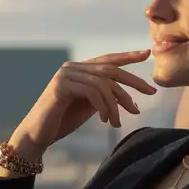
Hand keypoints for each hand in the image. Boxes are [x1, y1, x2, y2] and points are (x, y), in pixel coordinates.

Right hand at [7, 50, 156, 159]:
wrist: (37, 135)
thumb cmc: (61, 121)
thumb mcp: (88, 106)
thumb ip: (102, 95)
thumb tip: (125, 95)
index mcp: (78, 69)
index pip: (107, 59)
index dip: (128, 56)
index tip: (147, 54)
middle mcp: (71, 67)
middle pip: (110, 69)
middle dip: (133, 81)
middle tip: (150, 93)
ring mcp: (65, 75)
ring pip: (103, 83)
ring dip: (117, 104)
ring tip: (119, 122)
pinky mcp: (61, 86)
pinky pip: (92, 92)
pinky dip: (104, 107)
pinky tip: (105, 121)